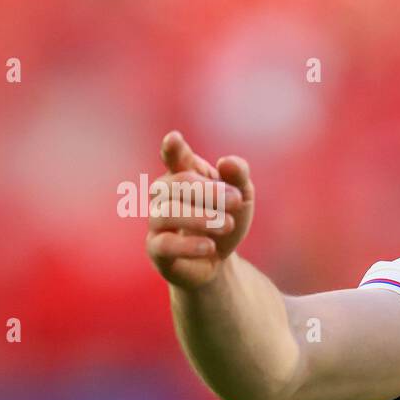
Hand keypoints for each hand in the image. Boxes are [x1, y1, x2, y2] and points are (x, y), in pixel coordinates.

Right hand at [145, 130, 256, 289]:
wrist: (220, 260)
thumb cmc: (226, 218)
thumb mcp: (242, 196)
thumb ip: (238, 176)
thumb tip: (227, 162)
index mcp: (183, 175)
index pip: (174, 158)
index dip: (172, 149)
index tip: (174, 139)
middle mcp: (164, 195)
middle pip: (175, 184)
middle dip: (206, 191)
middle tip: (236, 200)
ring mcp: (157, 222)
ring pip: (167, 212)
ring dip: (199, 217)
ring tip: (228, 224)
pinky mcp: (157, 250)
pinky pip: (164, 245)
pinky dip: (188, 245)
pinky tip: (210, 247)